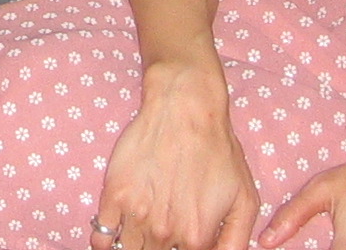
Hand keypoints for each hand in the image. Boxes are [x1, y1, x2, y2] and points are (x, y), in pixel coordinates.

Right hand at [93, 59, 258, 249]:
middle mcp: (164, 232)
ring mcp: (136, 215)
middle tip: (165, 227)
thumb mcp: (245, 200)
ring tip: (144, 231)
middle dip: (161, 247)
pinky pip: (101, 238)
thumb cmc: (218, 151)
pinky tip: (118, 233)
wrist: (184, 110)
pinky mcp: (114, 195)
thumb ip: (235, 243)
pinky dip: (106, 242)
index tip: (182, 240)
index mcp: (196, 238)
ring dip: (135, 245)